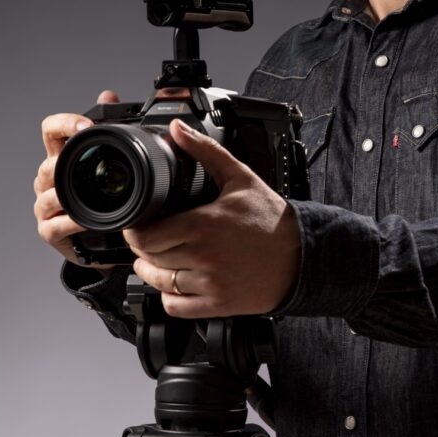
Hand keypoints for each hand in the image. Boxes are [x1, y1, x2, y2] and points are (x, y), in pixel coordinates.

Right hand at [33, 89, 119, 265]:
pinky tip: (86, 221)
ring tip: (88, 196)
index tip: (86, 126)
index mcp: (61, 156)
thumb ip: (108, 127)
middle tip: (89, 164)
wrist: (103, 240)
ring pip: (49, 194)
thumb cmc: (101, 198)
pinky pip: (56, 224)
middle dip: (66, 164)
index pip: (51, 130)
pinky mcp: (49, 230)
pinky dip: (72, 222)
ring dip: (68, 195)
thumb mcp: (107, 162)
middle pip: (48, 164)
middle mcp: (49, 179)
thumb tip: (109, 94)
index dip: (64, 123)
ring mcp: (46, 205)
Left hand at [125, 120, 301, 318]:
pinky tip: (178, 283)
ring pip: (159, 283)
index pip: (145, 236)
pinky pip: (175, 307)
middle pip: (148, 259)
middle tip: (150, 240)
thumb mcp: (240, 178)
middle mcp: (203, 256)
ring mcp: (210, 283)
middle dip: (143, 249)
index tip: (139, 225)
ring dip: (152, 272)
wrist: (302, 255)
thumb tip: (179, 130)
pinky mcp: (217, 304)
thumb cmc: (272, 219)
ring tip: (160, 260)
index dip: (135, 231)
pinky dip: (169, 297)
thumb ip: (205, 151)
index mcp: (202, 224)